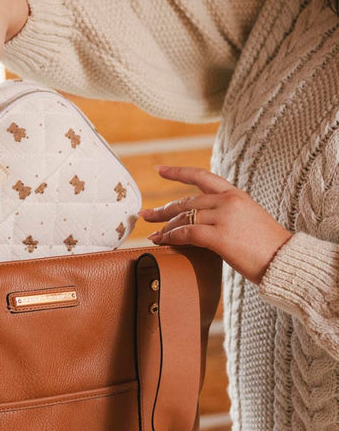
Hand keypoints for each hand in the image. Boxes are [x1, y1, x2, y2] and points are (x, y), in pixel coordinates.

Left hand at [139, 164, 292, 284]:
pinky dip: (171, 237)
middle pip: (187, 201)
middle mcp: (228, 201)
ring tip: (153, 234)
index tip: (160, 170)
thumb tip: (202, 222)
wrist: (284, 260)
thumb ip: (226, 214)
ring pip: (184, 217)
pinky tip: (162, 241)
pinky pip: (186, 233)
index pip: (202, 176)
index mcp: (235, 194)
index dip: (178, 172)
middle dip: (163, 210)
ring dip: (165, 227)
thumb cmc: (267, 246)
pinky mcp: (219, 236)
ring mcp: (224, 217)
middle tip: (145, 215)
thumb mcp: (247, 219)